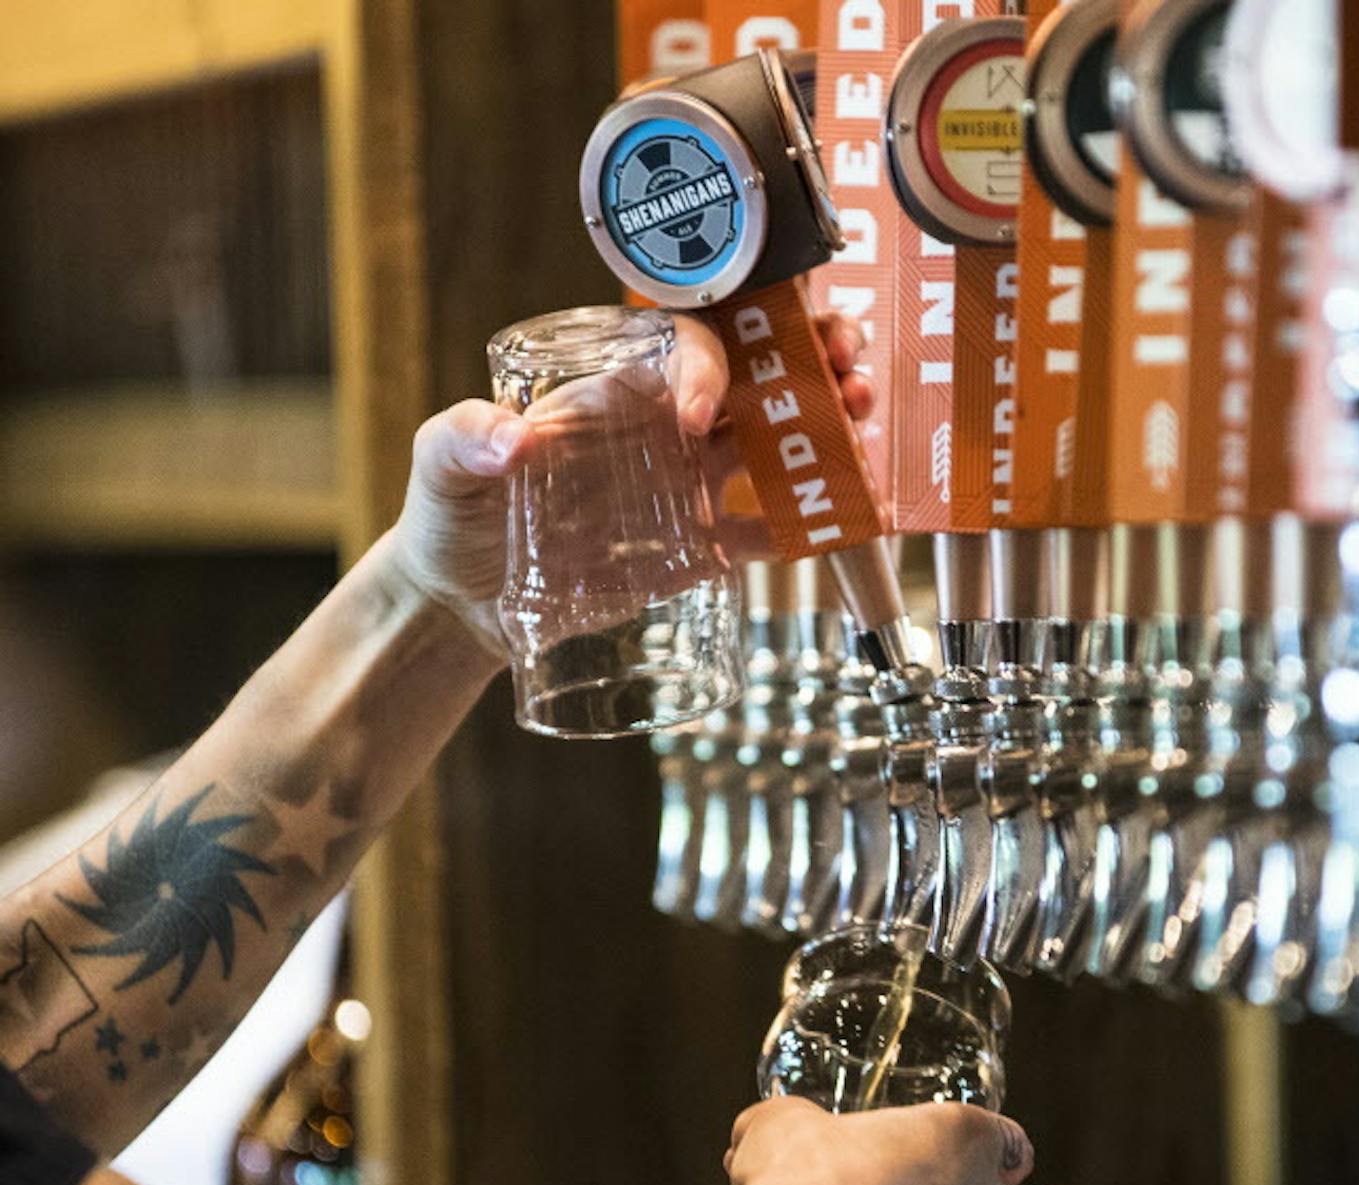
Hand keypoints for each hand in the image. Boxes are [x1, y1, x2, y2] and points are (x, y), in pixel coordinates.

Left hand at [381, 310, 872, 654]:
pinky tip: (845, 507)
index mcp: (611, 391)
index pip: (677, 349)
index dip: (708, 363)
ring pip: (777, 434)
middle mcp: (661, 426)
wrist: (465, 602)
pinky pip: (769, 524)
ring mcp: (687, 483)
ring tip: (860, 411)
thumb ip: (460, 442)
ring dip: (827, 416)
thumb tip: (503, 441)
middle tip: (842, 357)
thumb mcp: (440, 467)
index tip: (702, 411)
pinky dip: (811, 516)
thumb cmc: (451, 516)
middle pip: (752, 370)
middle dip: (805, 351)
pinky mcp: (701, 544)